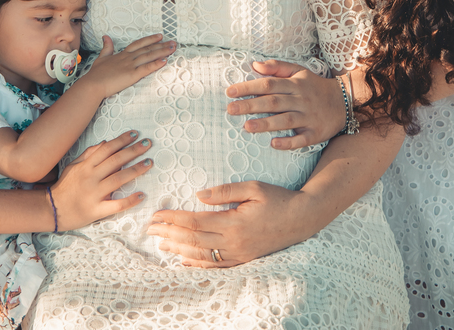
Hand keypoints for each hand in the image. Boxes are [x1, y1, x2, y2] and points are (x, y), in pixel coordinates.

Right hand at [50, 130, 152, 230]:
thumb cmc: (65, 187)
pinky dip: (130, 200)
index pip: (106, 149)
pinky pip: (116, 205)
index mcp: (85, 166)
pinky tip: (142, 194)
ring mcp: (94, 194)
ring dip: (136, 170)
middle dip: (133, 150)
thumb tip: (105, 142)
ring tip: (149, 163)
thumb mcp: (73, 166)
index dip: (121, 140)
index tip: (135, 134)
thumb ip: (89, 154)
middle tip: (147, 143)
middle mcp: (91, 177)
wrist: (52, 210)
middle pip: (115, 161)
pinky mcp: (97, 210)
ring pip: (118, 179)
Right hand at [81, 34, 172, 99]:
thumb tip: (106, 37)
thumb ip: (106, 47)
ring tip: (173, 48)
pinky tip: (164, 60)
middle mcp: (128, 58)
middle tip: (173, 42)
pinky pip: (146, 68)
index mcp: (122, 54)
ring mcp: (130, 66)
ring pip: (149, 56)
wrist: (92, 84)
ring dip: (162, 52)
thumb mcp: (101, 58)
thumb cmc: (96, 74)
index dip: (150, 40)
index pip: (138, 44)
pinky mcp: (132, 75)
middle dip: (161, 45)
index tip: (160, 36)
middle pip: (147, 49)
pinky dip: (155, 64)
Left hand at [147, 180, 325, 265]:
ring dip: (179, 250)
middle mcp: (234, 242)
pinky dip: (198, 264)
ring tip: (161, 244)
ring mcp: (239, 254)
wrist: (304, 218)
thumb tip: (198, 195)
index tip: (156, 214)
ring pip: (202, 255)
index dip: (172, 219)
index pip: (194, 222)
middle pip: (193, 240)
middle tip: (149, 229)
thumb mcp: (253, 187)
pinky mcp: (245, 259)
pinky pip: (217, 265)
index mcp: (233, 223)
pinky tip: (184, 261)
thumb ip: (224, 191)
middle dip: (169, 234)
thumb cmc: (278, 199)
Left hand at [226, 60, 344, 148]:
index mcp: (294, 84)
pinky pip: (301, 139)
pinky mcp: (316, 133)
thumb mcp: (299, 71)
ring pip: (286, 120)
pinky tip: (274, 144)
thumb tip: (255, 65)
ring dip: (266, 124)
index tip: (230, 92)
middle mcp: (301, 100)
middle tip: (230, 109)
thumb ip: (277, 67)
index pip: (268, 84)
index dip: (249, 87)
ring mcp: (309, 117)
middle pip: (273, 102)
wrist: (345, 102)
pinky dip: (288, 142)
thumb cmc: (314, 86)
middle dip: (251, 105)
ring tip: (247, 127)